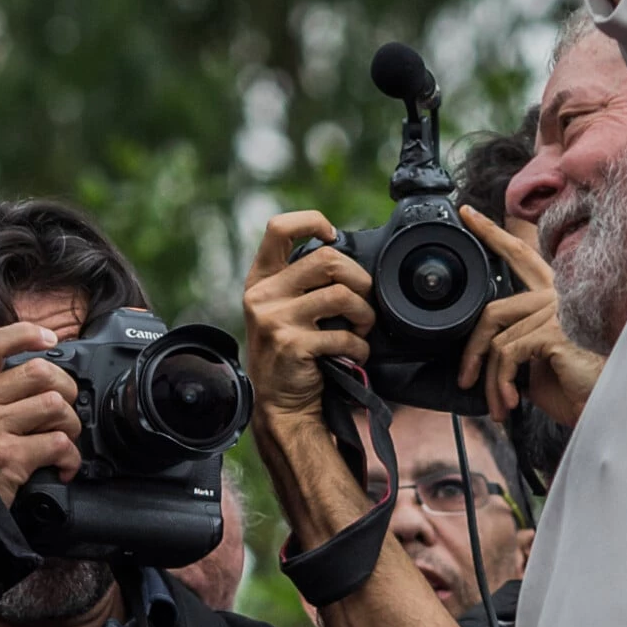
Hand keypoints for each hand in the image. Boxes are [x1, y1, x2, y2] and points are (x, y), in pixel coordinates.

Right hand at [0, 323, 84, 508]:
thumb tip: (38, 375)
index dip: (24, 333)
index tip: (49, 338)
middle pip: (39, 372)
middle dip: (65, 390)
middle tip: (62, 411)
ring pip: (55, 405)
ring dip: (70, 426)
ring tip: (62, 440)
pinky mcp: (8, 456)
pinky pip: (59, 443)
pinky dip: (70, 458)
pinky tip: (61, 467)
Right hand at [244, 211, 373, 429]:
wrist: (280, 404)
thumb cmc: (290, 352)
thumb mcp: (280, 309)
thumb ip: (300, 281)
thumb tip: (343, 253)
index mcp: (260, 279)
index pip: (278, 228)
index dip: (312, 222)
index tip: (332, 236)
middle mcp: (263, 295)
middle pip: (327, 259)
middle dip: (359, 279)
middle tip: (364, 301)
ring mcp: (275, 320)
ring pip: (342, 294)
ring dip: (365, 314)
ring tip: (362, 328)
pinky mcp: (292, 344)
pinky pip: (343, 333)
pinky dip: (359, 346)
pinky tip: (354, 354)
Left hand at [456, 206, 599, 424]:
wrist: (608, 406)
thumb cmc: (581, 388)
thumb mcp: (539, 364)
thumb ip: (517, 346)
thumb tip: (485, 354)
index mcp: (555, 296)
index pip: (520, 256)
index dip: (492, 234)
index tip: (468, 215)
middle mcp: (557, 295)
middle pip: (495, 306)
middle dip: (471, 344)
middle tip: (464, 374)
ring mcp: (556, 308)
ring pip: (497, 341)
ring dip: (492, 382)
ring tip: (499, 408)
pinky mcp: (554, 328)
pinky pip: (507, 353)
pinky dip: (502, 382)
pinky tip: (511, 401)